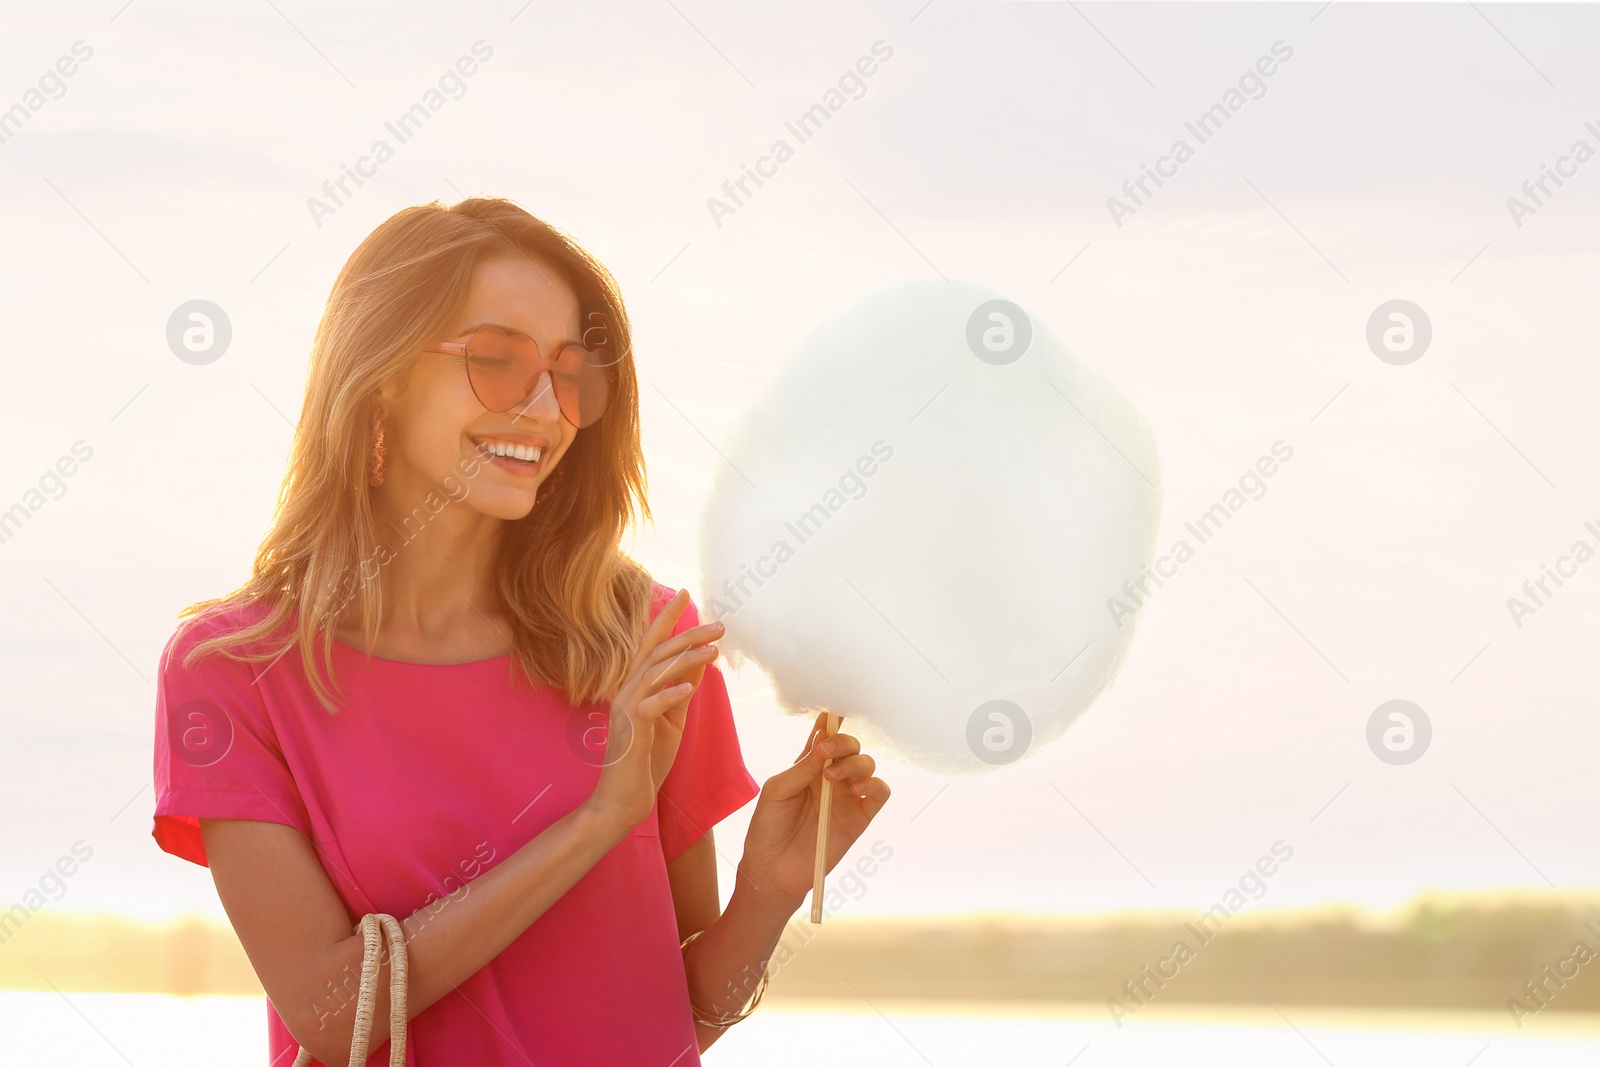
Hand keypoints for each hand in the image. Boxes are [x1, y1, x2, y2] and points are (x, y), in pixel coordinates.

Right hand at [586, 589, 723, 834]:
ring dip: (684, 660)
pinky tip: (688, 688)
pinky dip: (668, 695)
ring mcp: (625, 711)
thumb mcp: (673, 720)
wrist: (623, 802)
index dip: (666, 617)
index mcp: (636, 686)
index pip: (651, 643)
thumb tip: (702, 660)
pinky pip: (648, 707)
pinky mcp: (629, 733)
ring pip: (653, 674)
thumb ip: (682, 689)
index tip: (685, 592)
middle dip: (688, 634)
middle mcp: (626, 691)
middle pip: (656, 652)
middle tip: (720, 624)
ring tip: (713, 650)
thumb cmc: (646, 760)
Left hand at [737, 711, 890, 909]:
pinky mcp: (859, 818)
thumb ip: (802, 767)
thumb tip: (824, 739)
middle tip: (827, 752)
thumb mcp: (777, 791)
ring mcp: (847, 797)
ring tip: (834, 778)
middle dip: (843, 742)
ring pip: (867, 765)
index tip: (833, 711)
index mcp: (808, 766)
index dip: (832, 721)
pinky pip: (880, 793)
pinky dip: (874, 785)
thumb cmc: (768, 828)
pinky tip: (857, 790)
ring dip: (856, 763)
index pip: (825, 735)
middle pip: (851, 746)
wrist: (772, 871)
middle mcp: (831, 778)